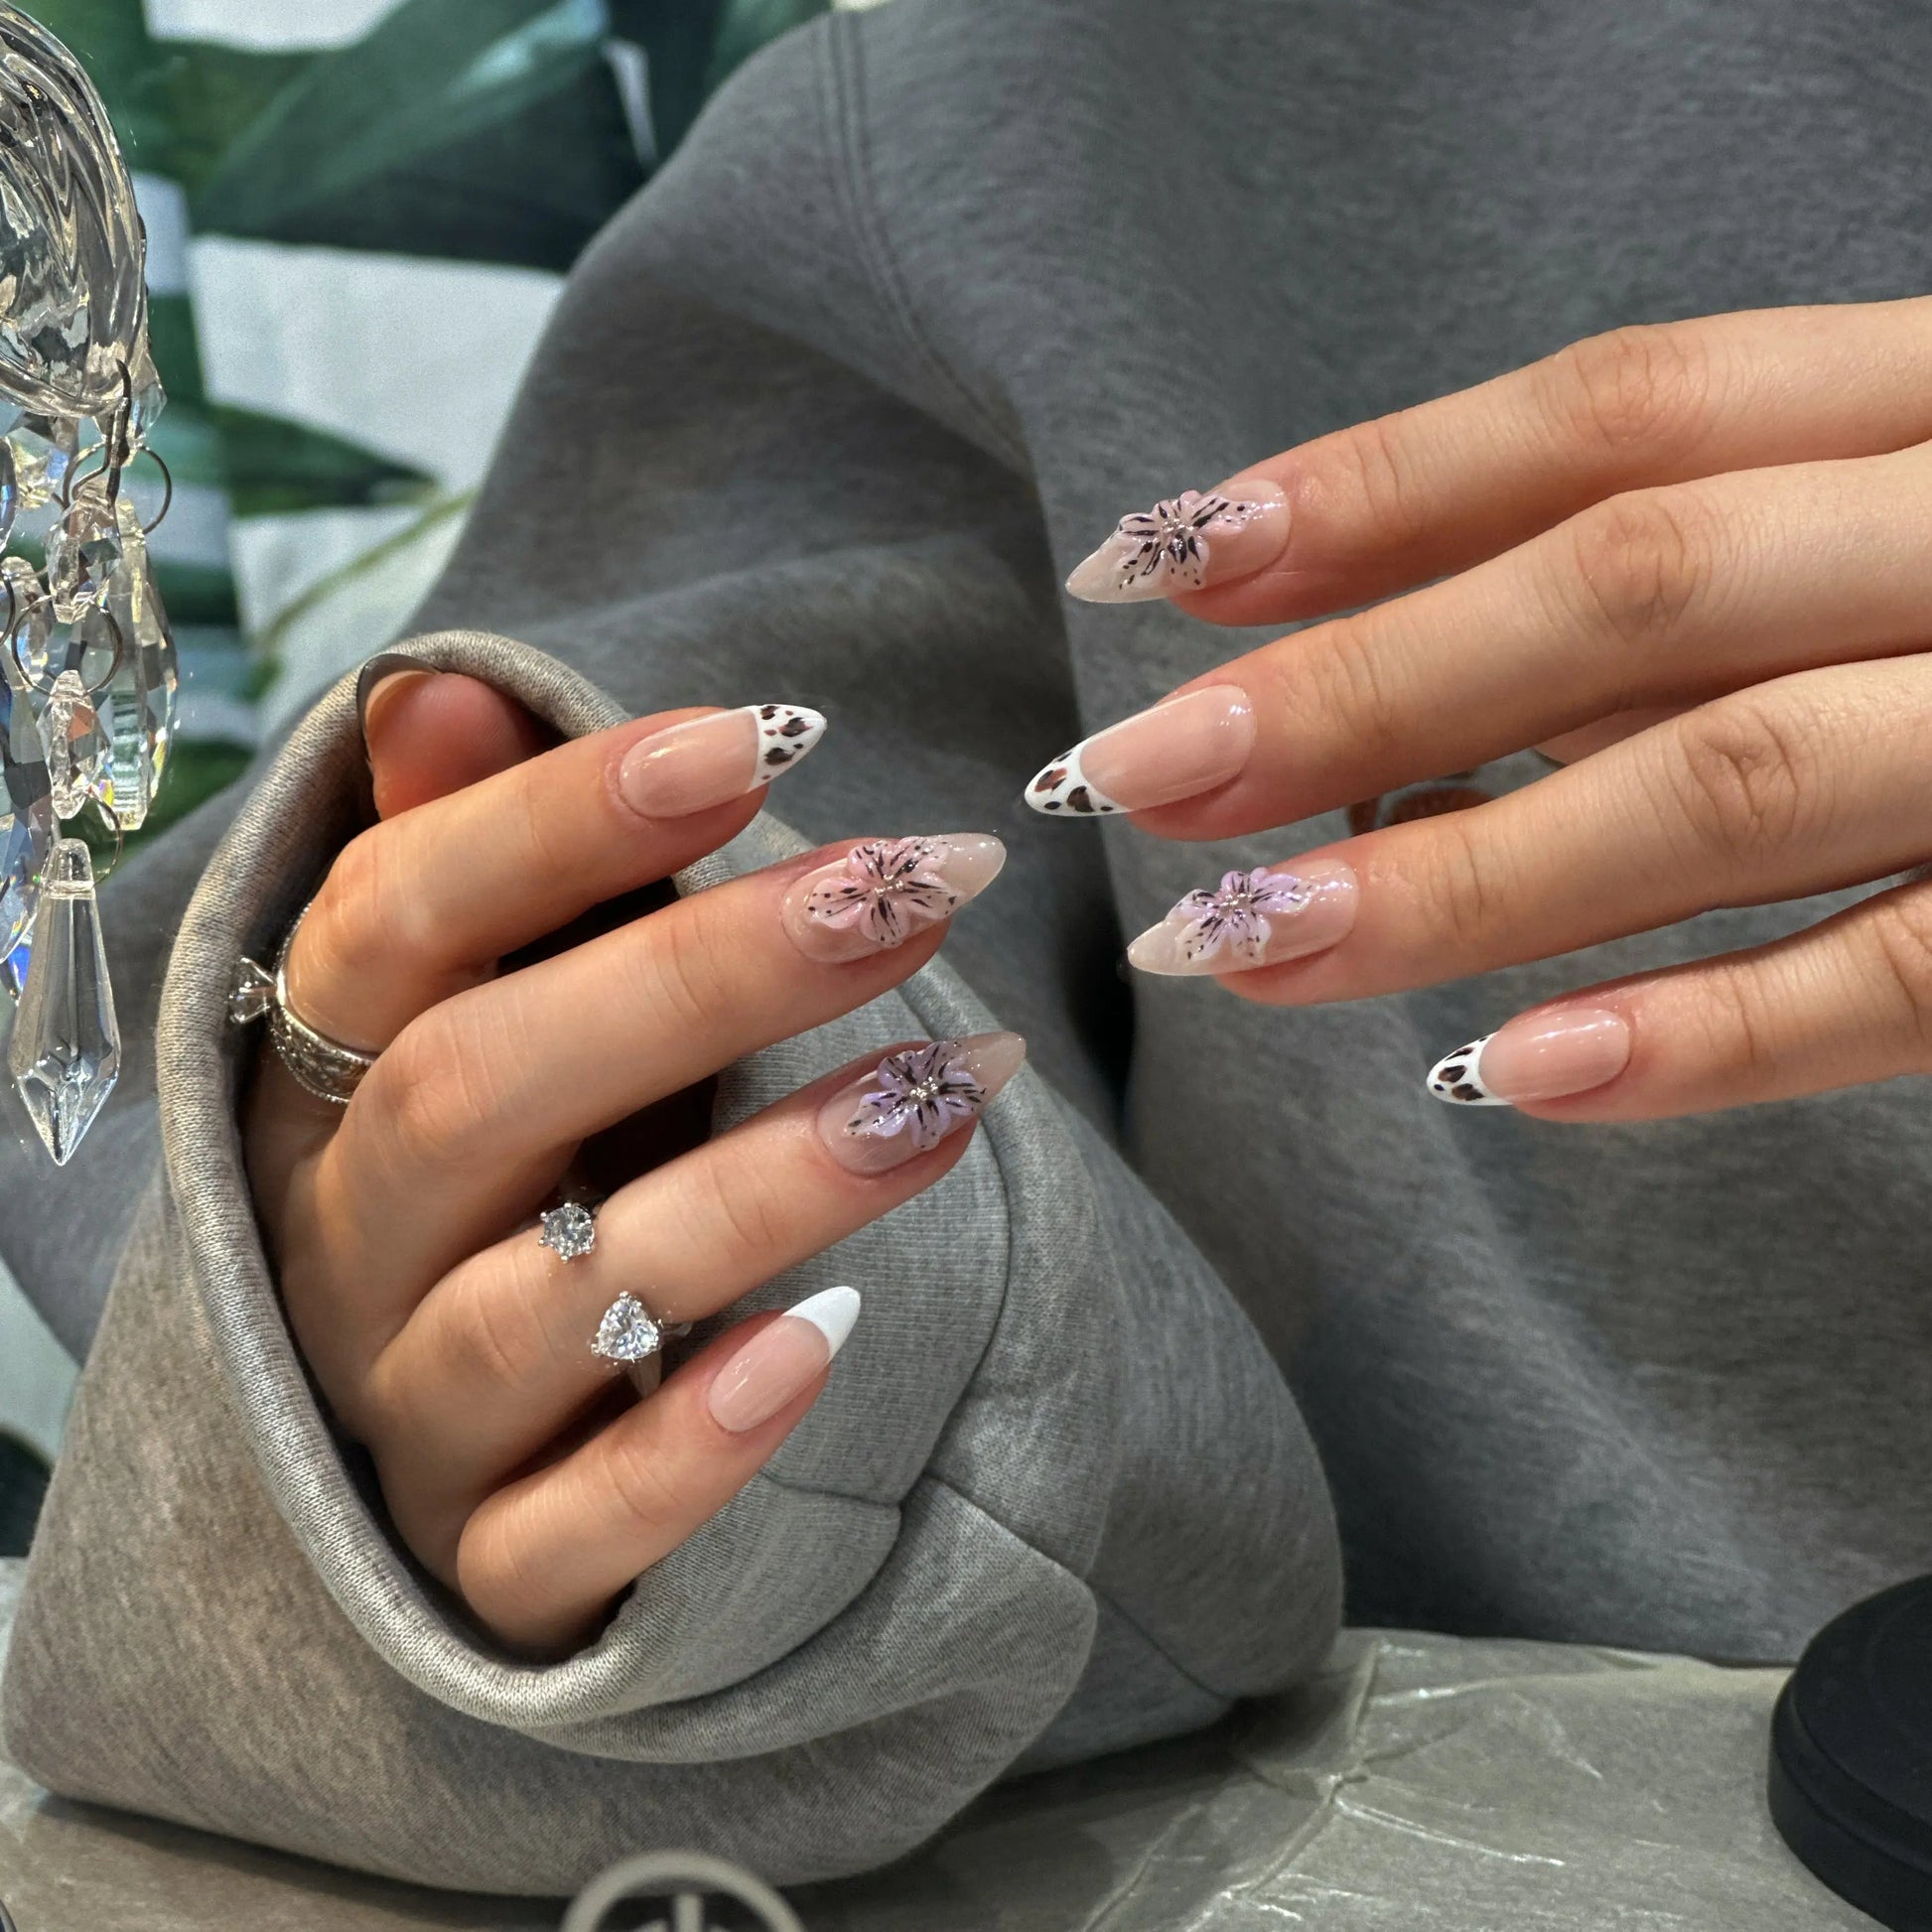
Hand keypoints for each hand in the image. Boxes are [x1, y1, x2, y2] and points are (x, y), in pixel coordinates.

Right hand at [244, 670, 1015, 1653]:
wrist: (483, 1422)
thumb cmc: (526, 1156)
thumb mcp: (495, 1005)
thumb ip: (478, 861)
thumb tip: (439, 691)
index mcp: (325, 1075)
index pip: (396, 920)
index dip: (559, 822)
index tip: (757, 740)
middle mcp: (344, 1237)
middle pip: (475, 1091)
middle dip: (702, 977)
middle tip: (912, 888)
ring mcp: (406, 1411)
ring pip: (537, 1309)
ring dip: (751, 1192)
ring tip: (943, 1093)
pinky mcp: (487, 1563)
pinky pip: (559, 1535)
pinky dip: (685, 1451)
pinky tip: (820, 1348)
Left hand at [1034, 298, 1931, 1119]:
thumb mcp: (1863, 536)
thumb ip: (1655, 589)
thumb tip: (1336, 658)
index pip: (1615, 411)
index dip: (1372, 487)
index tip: (1160, 557)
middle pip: (1636, 583)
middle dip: (1361, 684)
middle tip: (1137, 778)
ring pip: (1737, 779)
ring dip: (1463, 875)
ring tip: (1244, 949)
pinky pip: (1909, 978)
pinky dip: (1704, 1033)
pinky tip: (1510, 1080)